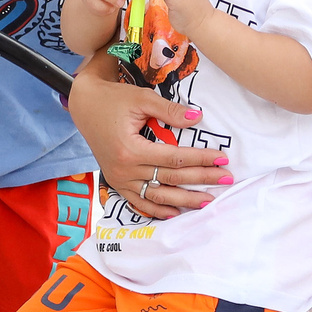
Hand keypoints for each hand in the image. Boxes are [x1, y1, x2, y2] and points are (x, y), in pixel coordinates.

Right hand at [69, 62, 226, 221]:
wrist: (85, 106)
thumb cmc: (114, 99)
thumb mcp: (142, 99)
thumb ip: (170, 111)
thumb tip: (197, 118)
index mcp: (130, 149)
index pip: (175, 158)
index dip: (201, 159)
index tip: (222, 158)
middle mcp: (124, 169)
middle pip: (170, 179)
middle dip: (201, 180)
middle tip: (226, 178)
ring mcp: (119, 179)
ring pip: (157, 196)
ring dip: (184, 201)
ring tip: (208, 201)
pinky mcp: (116, 182)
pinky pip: (138, 202)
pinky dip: (157, 210)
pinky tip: (176, 213)